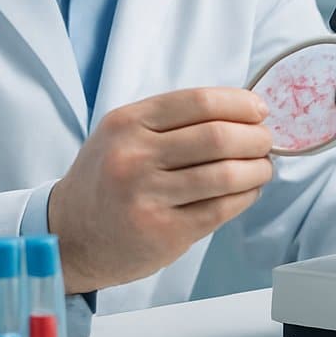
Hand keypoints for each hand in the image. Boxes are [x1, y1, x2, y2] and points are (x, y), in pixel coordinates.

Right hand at [47, 87, 274, 293]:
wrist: (70, 234)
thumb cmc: (108, 178)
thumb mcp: (124, 134)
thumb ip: (174, 120)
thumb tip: (243, 111)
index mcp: (128, 123)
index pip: (200, 102)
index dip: (240, 104)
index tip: (259, 111)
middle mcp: (134, 157)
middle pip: (219, 137)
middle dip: (256, 137)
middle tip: (265, 142)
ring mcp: (148, 197)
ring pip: (226, 174)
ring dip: (258, 169)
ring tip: (261, 167)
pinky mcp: (164, 232)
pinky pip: (221, 208)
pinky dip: (246, 196)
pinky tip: (248, 191)